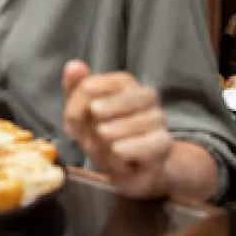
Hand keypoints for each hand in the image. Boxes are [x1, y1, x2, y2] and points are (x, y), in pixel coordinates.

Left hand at [63, 61, 173, 200]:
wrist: (132, 170)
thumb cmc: (106, 137)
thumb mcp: (84, 114)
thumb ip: (77, 88)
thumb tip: (74, 65)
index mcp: (125, 83)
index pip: (92, 85)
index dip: (77, 107)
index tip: (71, 124)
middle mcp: (146, 96)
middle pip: (106, 104)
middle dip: (93, 125)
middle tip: (91, 137)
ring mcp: (158, 118)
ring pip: (120, 127)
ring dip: (105, 143)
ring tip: (107, 149)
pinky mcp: (163, 143)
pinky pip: (135, 147)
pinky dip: (121, 154)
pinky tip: (119, 155)